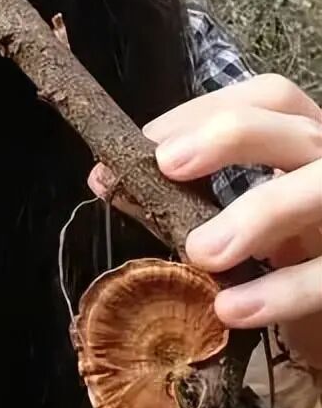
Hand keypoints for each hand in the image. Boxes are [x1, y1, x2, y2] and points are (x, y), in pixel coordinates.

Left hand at [89, 74, 321, 368]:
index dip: (211, 110)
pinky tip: (233, 309)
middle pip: (300, 129)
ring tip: (200, 252)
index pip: (272, 98)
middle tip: (167, 166)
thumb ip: (182, 195)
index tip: (151, 140)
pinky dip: (282, 291)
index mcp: (307, 141)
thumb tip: (106, 178)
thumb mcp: (238, 218)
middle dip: (232, 137)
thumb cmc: (283, 255)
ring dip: (258, 213)